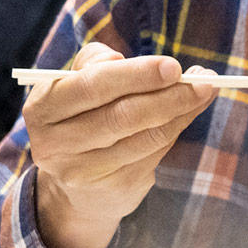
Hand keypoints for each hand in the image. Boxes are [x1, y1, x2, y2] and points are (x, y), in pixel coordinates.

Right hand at [26, 43, 217, 247]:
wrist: (74, 183)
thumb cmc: (80, 115)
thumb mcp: (74, 84)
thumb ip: (95, 62)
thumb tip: (127, 59)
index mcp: (42, 109)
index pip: (92, 87)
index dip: (136, 76)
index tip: (173, 66)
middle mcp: (56, 144)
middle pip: (121, 116)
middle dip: (168, 96)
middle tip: (202, 80)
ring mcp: (83, 172)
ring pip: (144, 137)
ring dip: (181, 111)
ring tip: (204, 90)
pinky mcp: (112, 189)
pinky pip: (153, 154)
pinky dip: (176, 129)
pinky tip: (190, 112)